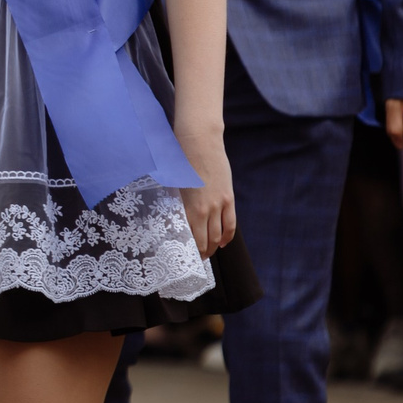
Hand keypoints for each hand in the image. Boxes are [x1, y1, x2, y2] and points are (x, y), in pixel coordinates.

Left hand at [178, 129, 237, 257]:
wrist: (199, 143)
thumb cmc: (179, 161)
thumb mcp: (172, 184)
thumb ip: (175, 201)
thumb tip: (172, 216)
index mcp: (187, 207)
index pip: (191, 237)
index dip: (190, 250)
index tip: (185, 257)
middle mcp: (204, 209)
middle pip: (206, 239)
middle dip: (202, 251)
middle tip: (197, 259)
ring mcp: (219, 204)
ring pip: (219, 234)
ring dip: (214, 246)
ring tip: (209, 253)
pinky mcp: (228, 198)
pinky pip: (230, 223)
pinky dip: (227, 235)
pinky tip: (223, 243)